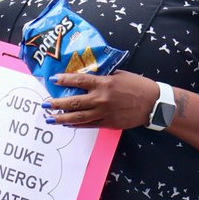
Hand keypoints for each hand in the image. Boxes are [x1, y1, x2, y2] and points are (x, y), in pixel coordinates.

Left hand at [42, 71, 158, 129]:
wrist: (153, 104)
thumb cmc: (137, 86)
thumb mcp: (119, 75)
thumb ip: (102, 77)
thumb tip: (87, 78)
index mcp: (103, 84)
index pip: (78, 81)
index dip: (64, 80)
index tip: (53, 79)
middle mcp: (101, 99)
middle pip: (73, 103)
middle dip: (57, 104)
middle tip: (45, 104)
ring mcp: (104, 113)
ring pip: (78, 117)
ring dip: (62, 118)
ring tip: (50, 119)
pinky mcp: (108, 123)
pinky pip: (88, 125)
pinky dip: (76, 124)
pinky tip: (67, 124)